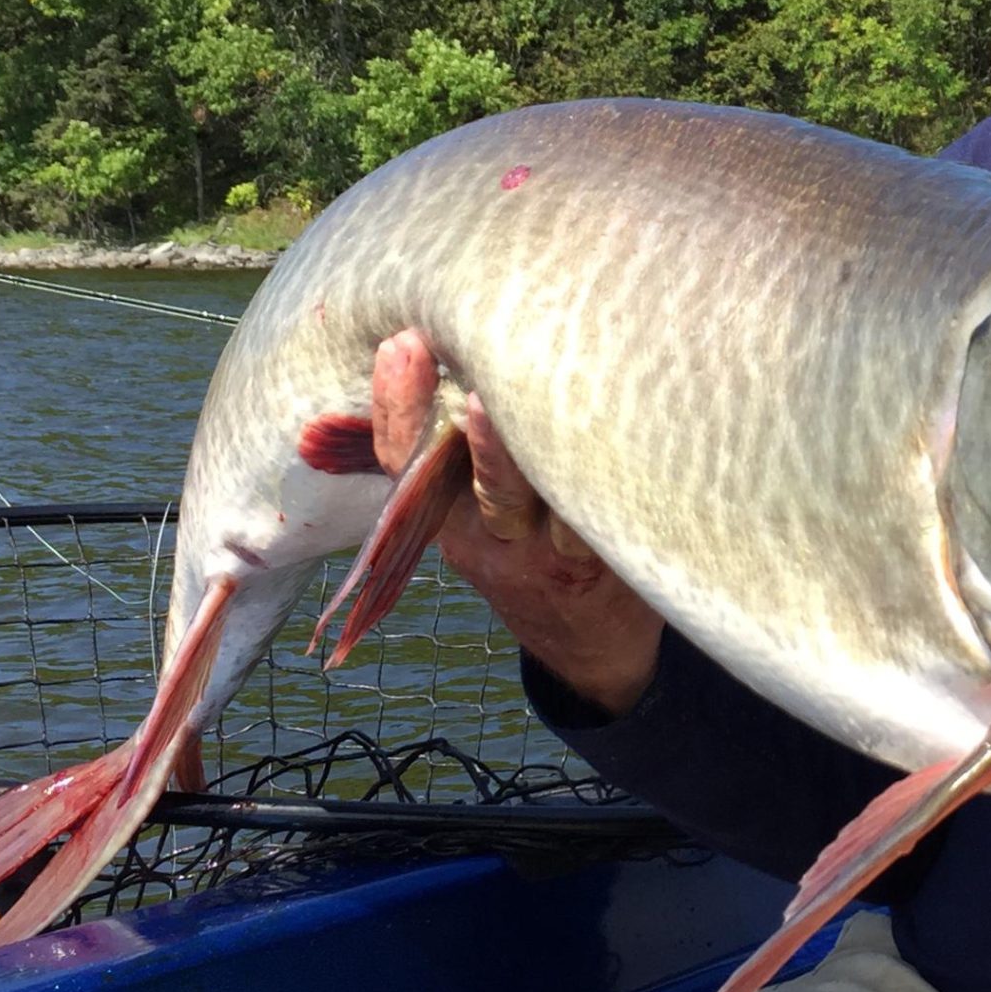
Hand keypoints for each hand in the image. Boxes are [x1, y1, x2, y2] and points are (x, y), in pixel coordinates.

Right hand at [371, 329, 666, 715]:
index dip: (395, 408)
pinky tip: (592, 426)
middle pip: (451, 476)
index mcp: (450, 519)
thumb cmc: (534, 551)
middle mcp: (487, 536)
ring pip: (516, 495)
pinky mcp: (595, 560)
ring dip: (501, 449)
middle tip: (432, 352)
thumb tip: (412, 356)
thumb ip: (456, 451)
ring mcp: (541, 550)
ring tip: (492, 401)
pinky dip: (584, 474)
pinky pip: (585, 516)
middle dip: (433, 417)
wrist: (591, 647)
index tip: (398, 344)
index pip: (404, 464)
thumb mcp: (481, 517)